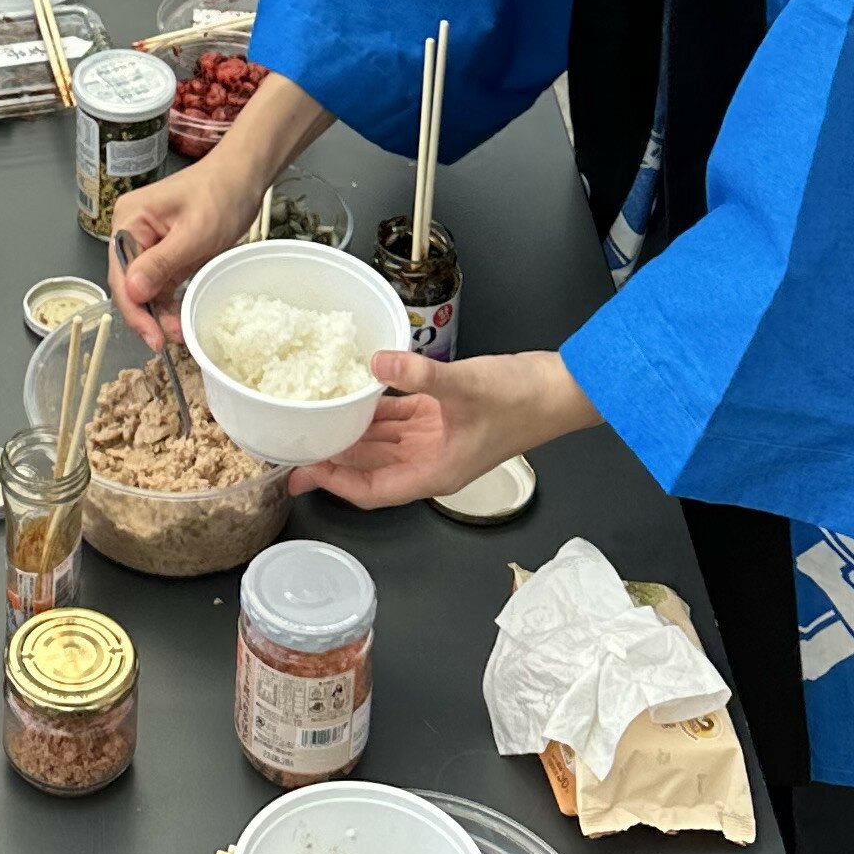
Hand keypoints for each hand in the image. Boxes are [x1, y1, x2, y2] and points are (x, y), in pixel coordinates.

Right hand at [106, 152, 261, 341]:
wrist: (245, 177)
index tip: (152, 336)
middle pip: (129, 283)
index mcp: (130, 220)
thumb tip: (133, 291)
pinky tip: (179, 320)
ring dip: (159, 314)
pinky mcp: (168, 254)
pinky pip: (162, 285)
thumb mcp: (194, 232)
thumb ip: (162, 262)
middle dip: (146, 315)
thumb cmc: (221, 194)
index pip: (120, 272)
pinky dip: (170, 304)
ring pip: (146, 289)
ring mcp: (150, 244)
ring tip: (178, 334)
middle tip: (165, 342)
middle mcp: (133, 232)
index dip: (133, 308)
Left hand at [290, 348, 596, 512]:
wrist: (561, 390)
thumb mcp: (465, 387)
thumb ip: (418, 375)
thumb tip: (376, 363)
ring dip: (350, 435)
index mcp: (434, 472)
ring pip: (381, 444)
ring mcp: (436, 439)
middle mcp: (430, 461)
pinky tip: (352, 395)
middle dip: (333, 460)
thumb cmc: (523, 401)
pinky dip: (376, 410)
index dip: (336, 483)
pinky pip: (398, 418)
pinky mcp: (443, 415)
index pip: (372, 491)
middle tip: (292, 449)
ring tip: (312, 423)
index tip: (304, 471)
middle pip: (370, 469)